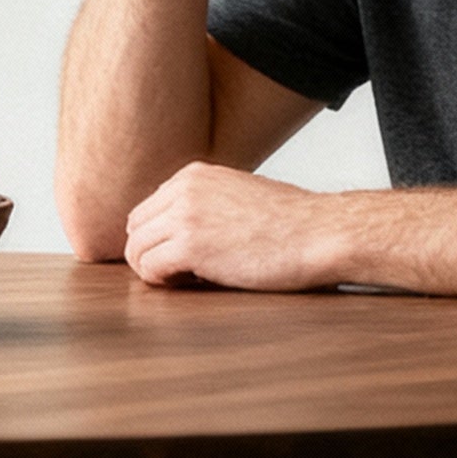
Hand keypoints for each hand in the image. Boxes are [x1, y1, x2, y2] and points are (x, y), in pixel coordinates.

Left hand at [120, 161, 353, 290]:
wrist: (320, 232)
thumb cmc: (292, 222)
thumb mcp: (239, 194)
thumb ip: (206, 203)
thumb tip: (180, 230)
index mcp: (194, 175)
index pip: (149, 208)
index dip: (161, 237)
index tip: (184, 255)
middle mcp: (184, 189)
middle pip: (136, 228)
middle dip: (152, 253)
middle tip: (183, 271)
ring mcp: (185, 216)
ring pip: (136, 250)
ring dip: (155, 271)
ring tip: (189, 279)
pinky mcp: (191, 246)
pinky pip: (150, 269)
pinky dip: (163, 282)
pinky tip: (193, 283)